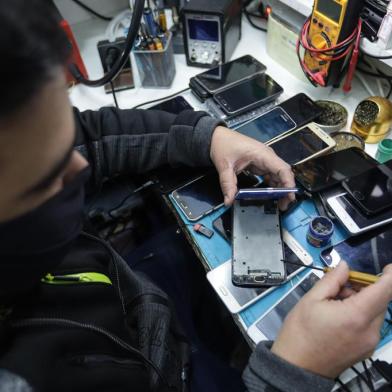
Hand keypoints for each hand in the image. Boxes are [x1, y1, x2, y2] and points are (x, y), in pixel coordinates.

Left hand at [210, 126, 294, 208]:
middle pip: (283, 174)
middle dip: (286, 190)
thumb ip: (228, 184)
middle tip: (283, 205)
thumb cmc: (223, 145)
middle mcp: (267, 156)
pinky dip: (272, 186)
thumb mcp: (224, 166)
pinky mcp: (260, 164)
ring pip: (279, 176)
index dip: (288, 183)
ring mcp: (264, 160)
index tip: (289, 196)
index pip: (282, 168)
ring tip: (279, 203)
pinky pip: (271, 176)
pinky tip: (270, 195)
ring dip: (280, 189)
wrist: (216, 138)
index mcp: (262, 154)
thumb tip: (229, 200)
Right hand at [271, 262, 391, 378]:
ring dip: (360, 300)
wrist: (297, 366)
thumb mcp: (311, 299)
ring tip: (334, 302)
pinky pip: (370, 324)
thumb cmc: (301, 333)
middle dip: (363, 288)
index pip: (385, 291)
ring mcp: (370, 342)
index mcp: (356, 316)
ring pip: (374, 311)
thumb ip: (332, 280)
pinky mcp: (366, 349)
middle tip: (339, 285)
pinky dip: (359, 314)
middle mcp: (369, 331)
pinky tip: (338, 315)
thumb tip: (345, 267)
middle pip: (379, 300)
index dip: (390, 276)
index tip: (388, 267)